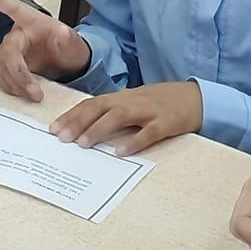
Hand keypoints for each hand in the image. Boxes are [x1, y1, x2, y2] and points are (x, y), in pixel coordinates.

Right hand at [0, 0, 91, 101]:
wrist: (66, 66)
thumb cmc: (68, 49)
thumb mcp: (74, 44)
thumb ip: (69, 39)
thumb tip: (63, 32)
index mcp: (33, 22)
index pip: (14, 8)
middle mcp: (18, 35)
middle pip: (7, 52)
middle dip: (19, 74)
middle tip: (34, 91)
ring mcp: (10, 51)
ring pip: (1, 67)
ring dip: (15, 84)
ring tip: (33, 94)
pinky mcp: (6, 66)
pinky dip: (10, 87)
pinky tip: (22, 92)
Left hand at [50, 82, 201, 156]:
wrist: (196, 97)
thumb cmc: (161, 103)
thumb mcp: (135, 103)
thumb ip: (114, 112)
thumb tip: (86, 127)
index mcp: (123, 97)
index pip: (91, 104)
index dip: (72, 115)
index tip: (54, 128)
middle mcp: (132, 101)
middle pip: (100, 108)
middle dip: (78, 122)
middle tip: (61, 137)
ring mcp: (149, 111)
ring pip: (120, 117)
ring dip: (99, 129)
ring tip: (83, 144)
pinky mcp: (166, 123)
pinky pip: (148, 132)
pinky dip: (134, 141)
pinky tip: (120, 152)